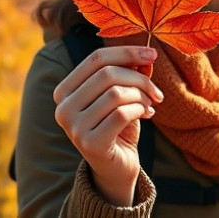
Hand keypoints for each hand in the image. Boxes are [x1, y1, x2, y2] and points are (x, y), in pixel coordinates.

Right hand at [53, 45, 162, 205]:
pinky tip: (146, 115)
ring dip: (141, 96)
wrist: (116, 167)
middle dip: (139, 79)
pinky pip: (122, 114)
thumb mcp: (123, 94)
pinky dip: (140, 110)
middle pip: (107, 74)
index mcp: (64, 91)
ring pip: (116, 93)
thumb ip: (129, 72)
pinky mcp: (90, 144)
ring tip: (150, 105)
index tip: (152, 55)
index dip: (126, 52)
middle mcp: (63, 108)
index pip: (96, 59)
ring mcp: (74, 127)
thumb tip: (145, 55)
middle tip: (156, 92)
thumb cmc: (118, 125)